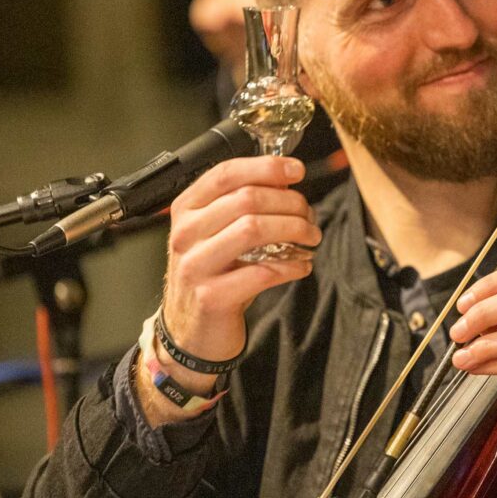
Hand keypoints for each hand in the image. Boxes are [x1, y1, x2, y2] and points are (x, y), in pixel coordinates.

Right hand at [155, 156, 320, 392]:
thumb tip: (285, 180)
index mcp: (187, 209)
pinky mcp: (212, 296)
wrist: (190, 330)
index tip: (296, 170)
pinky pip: (262, 272)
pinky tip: (302, 266)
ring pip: (254, 228)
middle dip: (290, 202)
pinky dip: (291, 267)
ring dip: (294, 228)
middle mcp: (186, 233)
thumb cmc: (211, 276)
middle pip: (247, 198)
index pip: (227, 174)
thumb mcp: (216, 233)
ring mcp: (195, 265)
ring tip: (311, 236)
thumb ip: (241, 205)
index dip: (267, 167)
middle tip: (309, 214)